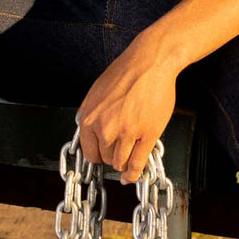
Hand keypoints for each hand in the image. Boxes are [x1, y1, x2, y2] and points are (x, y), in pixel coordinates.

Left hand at [76, 37, 178, 184]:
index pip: (89, 152)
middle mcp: (105, 129)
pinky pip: (137, 163)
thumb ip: (91, 113)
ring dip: (124, 164)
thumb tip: (89, 129)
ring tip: (127, 161)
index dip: (97, 156)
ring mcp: (126, 134)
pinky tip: (133, 175)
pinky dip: (134, 173)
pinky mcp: (146, 135)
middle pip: (105, 159)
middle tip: (119, 153)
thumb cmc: (125, 73)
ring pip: (120, 163)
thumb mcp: (96, 92)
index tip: (102, 157)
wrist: (149, 63)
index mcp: (89, 118)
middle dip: (112, 158)